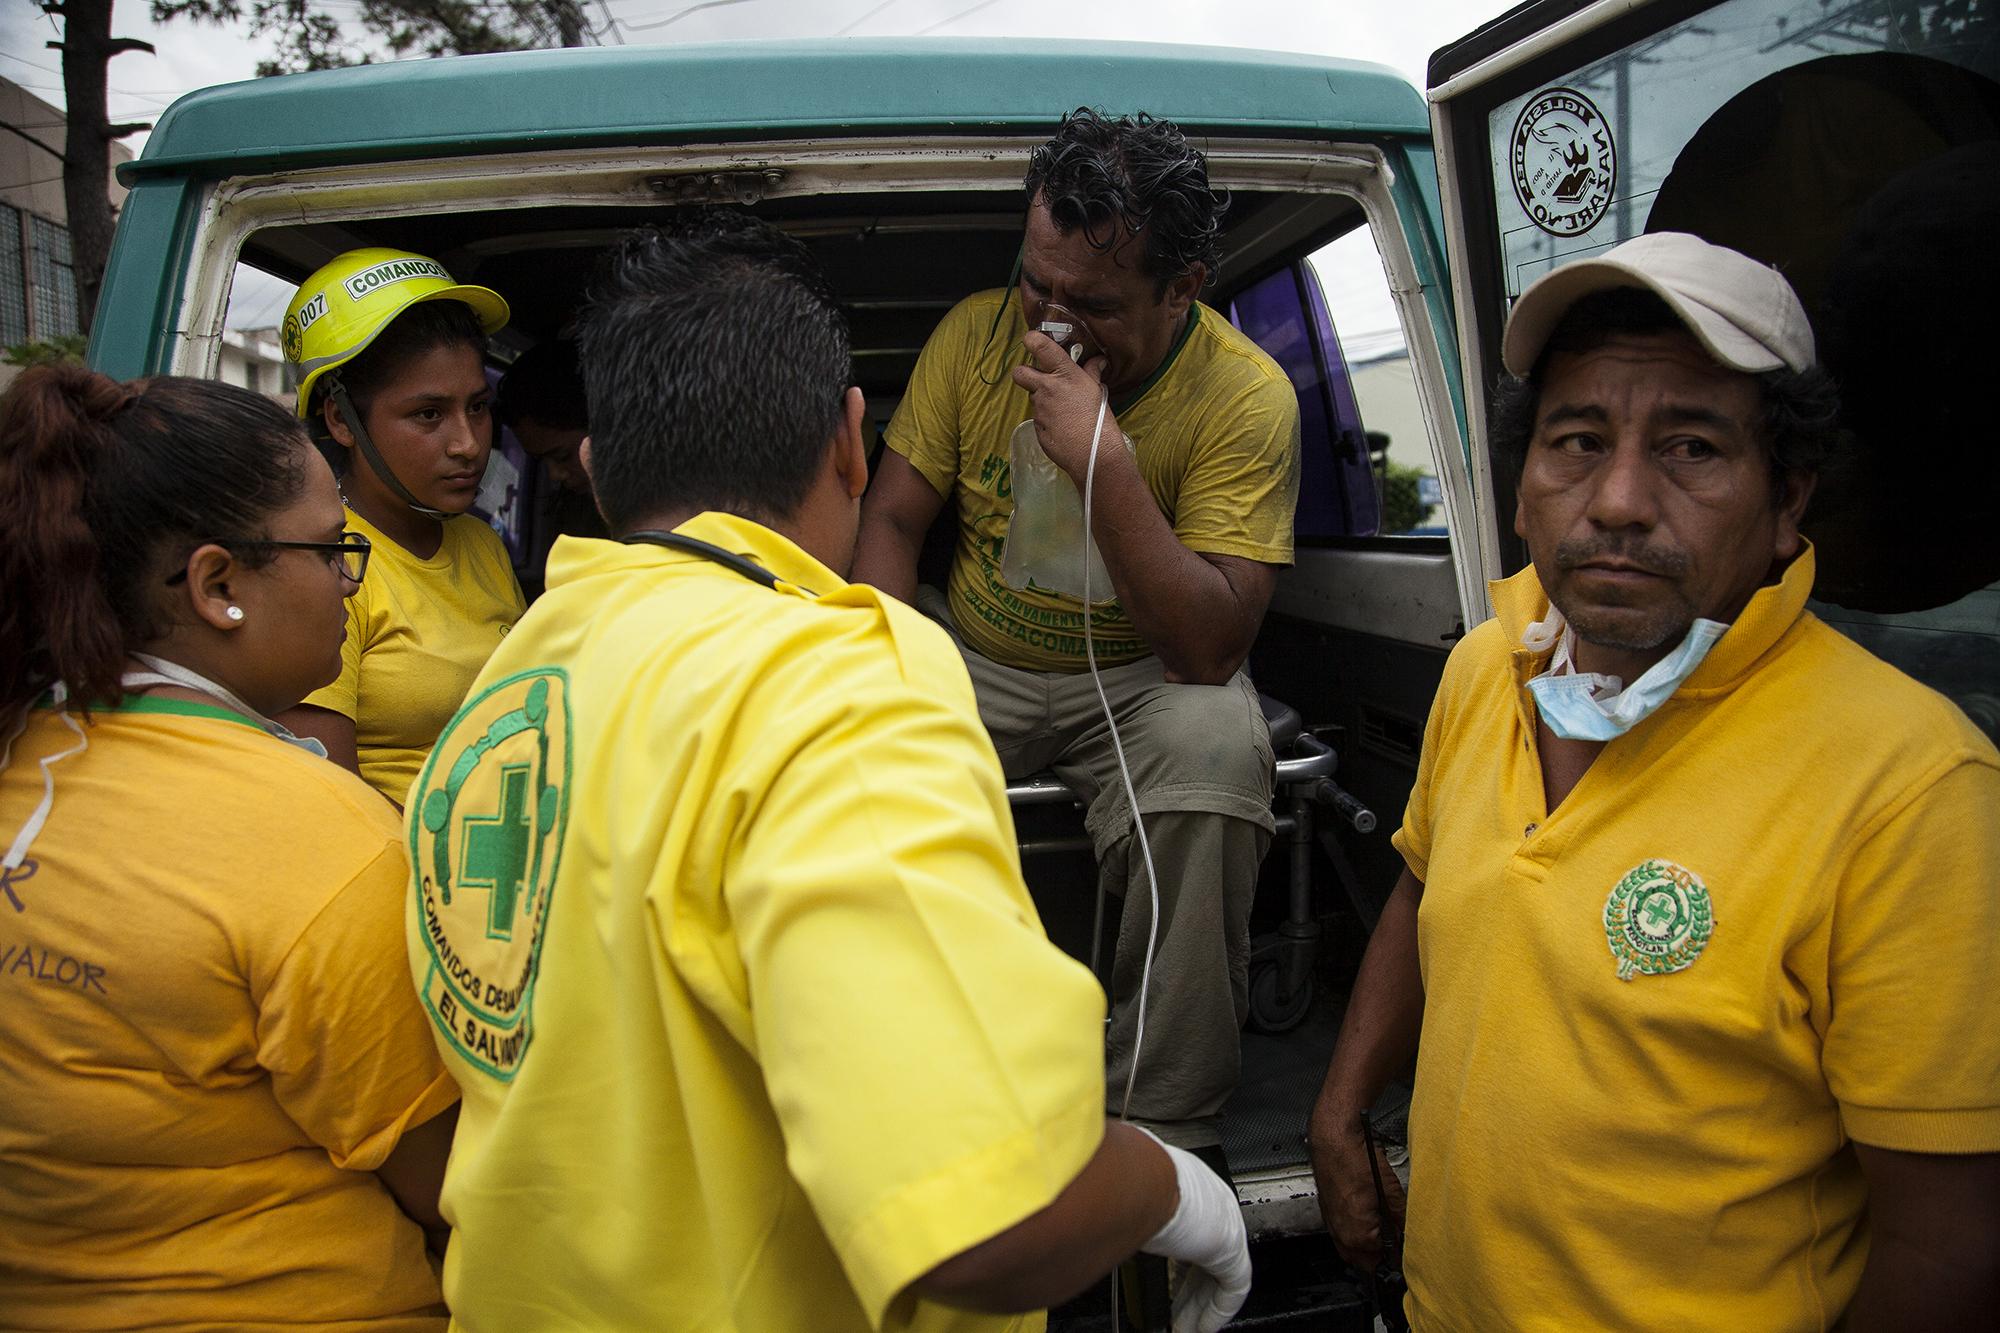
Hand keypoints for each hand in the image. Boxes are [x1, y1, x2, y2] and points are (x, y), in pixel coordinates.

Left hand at [1010, 330, 1121, 483]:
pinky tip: (1062, 427)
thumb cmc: (1099, 419)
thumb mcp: (1097, 391)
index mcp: (1063, 374)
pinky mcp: (1036, 428)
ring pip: (1033, 398)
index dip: (1032, 341)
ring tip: (1063, 410)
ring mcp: (1039, 410)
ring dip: (1043, 400)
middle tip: (1039, 378)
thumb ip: (1092, 372)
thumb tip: (1098, 360)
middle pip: (1020, 373)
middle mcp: (1046, 388)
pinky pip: (1038, 419)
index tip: (1033, 341)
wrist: (1093, 454)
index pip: (1039, 347)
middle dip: (1024, 373)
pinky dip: (1047, 420)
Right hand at [1132, 1128, 1251, 1332]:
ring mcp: (1226, 1226)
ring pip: (1216, 1276)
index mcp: (1188, 1185)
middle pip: (1204, 1258)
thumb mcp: (1125, 1199)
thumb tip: (1095, 1225)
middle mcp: (1212, 1203)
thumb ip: (1123, 1217)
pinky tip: (1202, 1327)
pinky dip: (1215, 1311)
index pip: (1190, 1230)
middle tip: (1175, 1312)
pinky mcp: (1233, 1251)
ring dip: (1199, 1305)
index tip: (1167, 1282)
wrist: (1141, 1184)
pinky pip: (1231, 1289)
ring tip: (1185, 1327)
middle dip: (1188, 1290)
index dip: (1178, 1262)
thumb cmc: (1126, 1182)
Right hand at [1306, 1107, 1404, 1271]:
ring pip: (1354, 1250)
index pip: (1385, 1261)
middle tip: (1397, 1239)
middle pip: (1367, 1262)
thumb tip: (1409, 1232)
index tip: (1407, 1246)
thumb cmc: (1355, 1158)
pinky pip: (1344, 1235)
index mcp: (1357, 1235)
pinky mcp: (1328, 1214)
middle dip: (1382, 1254)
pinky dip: (1357, 1232)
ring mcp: (1332, 1225)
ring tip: (1384, 1227)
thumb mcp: (1389, 1190)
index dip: (1399, 1253)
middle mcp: (1341, 1235)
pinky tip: (1368, 1216)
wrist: (1333, 1139)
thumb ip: (1401, 1218)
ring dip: (1369, 1245)